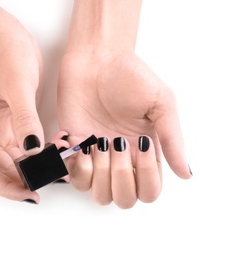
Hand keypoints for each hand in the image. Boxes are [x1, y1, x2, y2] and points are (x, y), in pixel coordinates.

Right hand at [0, 14, 46, 202]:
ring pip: (15, 162)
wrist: (7, 36)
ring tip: (60, 163)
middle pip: (1, 172)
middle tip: (53, 179)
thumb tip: (32, 151)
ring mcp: (0, 130)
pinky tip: (57, 148)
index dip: (5, 189)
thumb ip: (25, 120)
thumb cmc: (6, 55)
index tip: (31, 193)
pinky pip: (26, 148)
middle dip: (25, 180)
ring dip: (36, 167)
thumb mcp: (17, 86)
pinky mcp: (15, 123)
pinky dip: (41, 154)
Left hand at [58, 51, 191, 207]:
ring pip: (98, 194)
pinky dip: (75, 167)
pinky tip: (79, 142)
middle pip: (123, 199)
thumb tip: (186, 173)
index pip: (149, 190)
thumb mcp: (161, 103)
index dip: (146, 178)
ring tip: (97, 143)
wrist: (96, 59)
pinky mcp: (74, 148)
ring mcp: (97, 156)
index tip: (140, 144)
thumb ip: (171, 139)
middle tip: (115, 143)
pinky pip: (72, 177)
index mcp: (145, 152)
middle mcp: (121, 160)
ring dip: (98, 174)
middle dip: (120, 177)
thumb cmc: (130, 76)